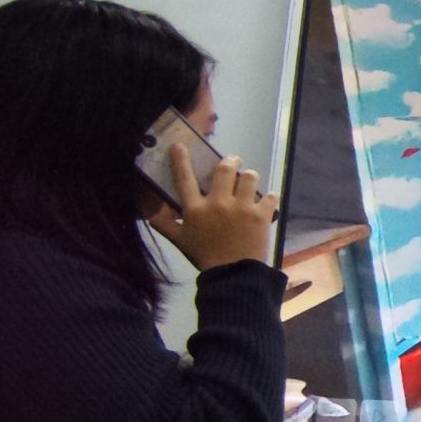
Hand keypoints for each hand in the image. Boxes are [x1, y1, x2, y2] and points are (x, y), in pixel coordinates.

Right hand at [146, 143, 278, 271]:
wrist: (232, 275)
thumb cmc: (204, 256)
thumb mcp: (180, 240)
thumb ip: (164, 225)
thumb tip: (150, 213)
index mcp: (195, 209)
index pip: (184, 178)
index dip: (180, 159)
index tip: (180, 145)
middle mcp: (217, 203)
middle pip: (225, 168)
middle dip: (232, 160)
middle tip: (235, 160)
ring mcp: (241, 208)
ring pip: (249, 177)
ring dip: (250, 176)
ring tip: (250, 181)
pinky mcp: (261, 215)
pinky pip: (270, 196)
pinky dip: (270, 197)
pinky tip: (267, 200)